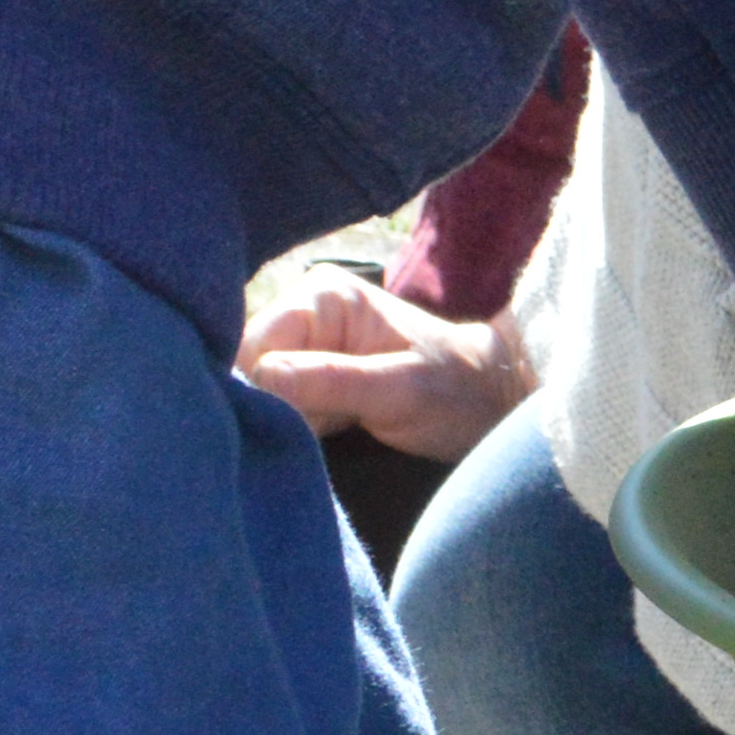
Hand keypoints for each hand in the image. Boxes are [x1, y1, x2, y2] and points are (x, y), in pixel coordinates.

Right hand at [237, 266, 533, 464]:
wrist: (486, 403)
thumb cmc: (454, 389)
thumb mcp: (400, 389)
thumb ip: (333, 380)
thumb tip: (262, 377)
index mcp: (322, 296)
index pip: (252, 346)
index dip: (260, 389)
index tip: (292, 420)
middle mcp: (304, 314)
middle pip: (247, 370)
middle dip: (270, 408)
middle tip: (315, 430)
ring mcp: (304, 349)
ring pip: (258, 395)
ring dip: (281, 423)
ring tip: (327, 433)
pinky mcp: (308, 382)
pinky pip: (276, 409)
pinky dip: (292, 430)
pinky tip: (321, 438)